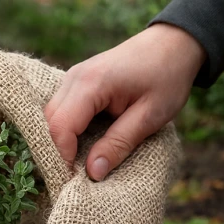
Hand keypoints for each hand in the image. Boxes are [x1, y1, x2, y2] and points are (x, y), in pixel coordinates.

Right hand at [44, 23, 206, 179]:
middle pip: (49, 122)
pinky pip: (60, 110)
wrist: (173, 44)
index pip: (60, 126)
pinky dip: (66, 130)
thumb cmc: (167, 77)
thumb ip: (119, 144)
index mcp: (92, 84)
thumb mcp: (150, 116)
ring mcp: (73, 77)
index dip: (63, 157)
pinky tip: (82, 144)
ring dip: (61, 141)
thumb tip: (93, 173)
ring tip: (79, 162)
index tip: (76, 180)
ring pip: (51, 116)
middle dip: (57, 151)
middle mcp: (75, 77)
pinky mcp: (76, 82)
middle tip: (76, 176)